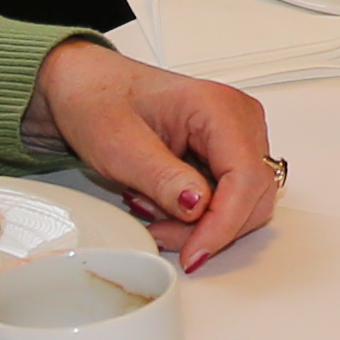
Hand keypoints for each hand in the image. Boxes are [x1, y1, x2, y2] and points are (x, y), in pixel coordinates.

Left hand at [34, 37, 283, 265]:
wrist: (86, 87)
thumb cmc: (99, 100)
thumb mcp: (120, 145)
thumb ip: (162, 177)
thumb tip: (197, 207)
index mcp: (217, 107)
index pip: (245, 177)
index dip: (223, 223)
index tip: (195, 252)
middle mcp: (237, 119)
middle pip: (253, 195)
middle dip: (211, 228)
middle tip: (163, 235)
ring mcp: (235, 137)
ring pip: (245, 203)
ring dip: (203, 224)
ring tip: (156, 213)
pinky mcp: (224, 154)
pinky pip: (229, 199)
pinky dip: (199, 215)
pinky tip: (164, 205)